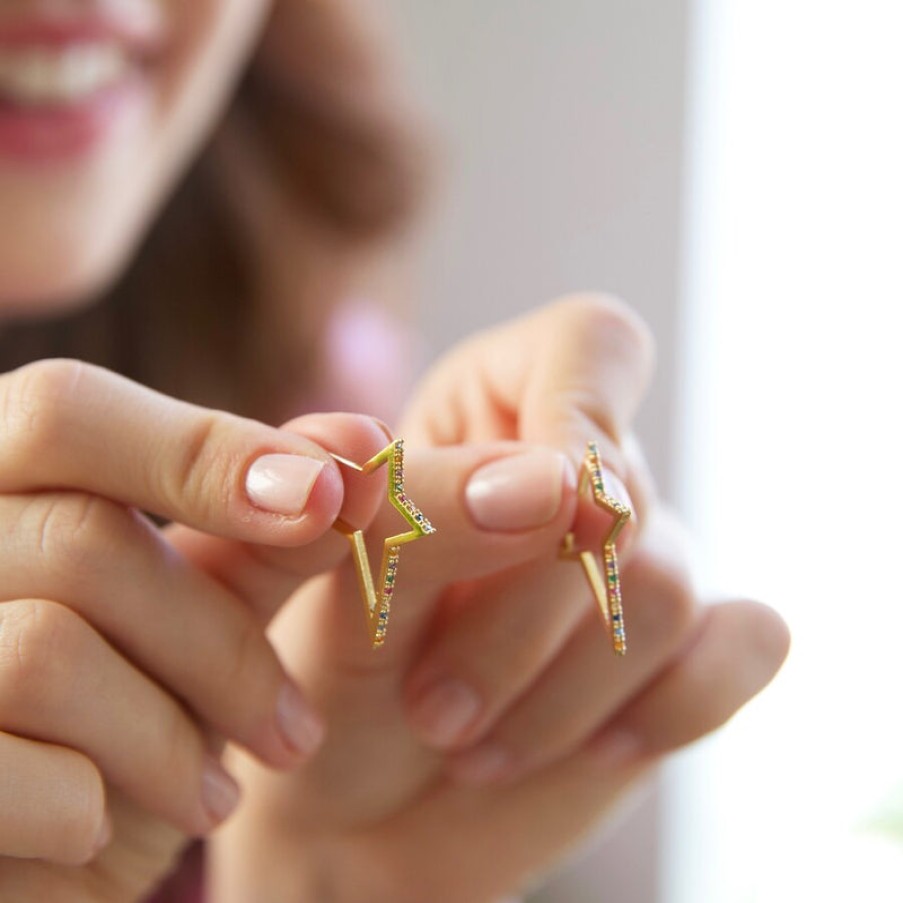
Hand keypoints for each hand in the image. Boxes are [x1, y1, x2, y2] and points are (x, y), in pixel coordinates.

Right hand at [0, 359, 388, 901]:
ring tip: (214, 795)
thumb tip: (361, 449)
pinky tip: (101, 832)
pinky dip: (90, 811)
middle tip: (293, 730)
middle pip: (84, 541)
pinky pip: (8, 768)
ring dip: (171, 741)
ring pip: (48, 654)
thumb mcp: (197, 627)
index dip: (205, 449)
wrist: (35, 872)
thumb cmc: (122, 732)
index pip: (66, 409)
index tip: (335, 492)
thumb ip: (266, 538)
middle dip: (220, 646)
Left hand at [206, 296, 788, 902]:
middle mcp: (582, 475)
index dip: (581, 421)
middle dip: (520, 624)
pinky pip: (747, 648)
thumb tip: (565, 484)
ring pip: (666, 588)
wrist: (361, 810)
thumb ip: (425, 509)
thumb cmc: (329, 676)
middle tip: (432, 708)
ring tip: (470, 745)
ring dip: (561, 694)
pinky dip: (669, 713)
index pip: (591, 344)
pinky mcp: (690, 648)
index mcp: (496, 409)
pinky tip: (591, 747)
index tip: (520, 518)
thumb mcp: (340, 585)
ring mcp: (644, 559)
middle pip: (622, 499)